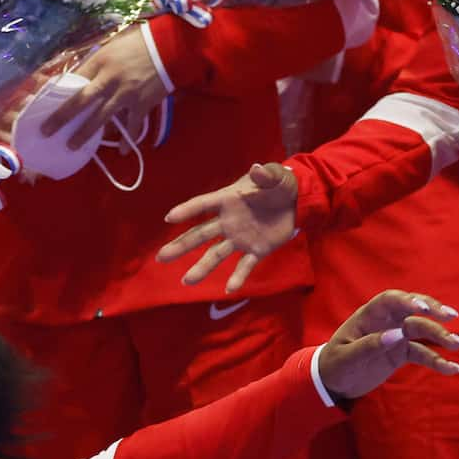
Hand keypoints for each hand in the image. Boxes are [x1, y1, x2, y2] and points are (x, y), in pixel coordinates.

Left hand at [37, 29, 170, 138]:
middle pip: (81, 101)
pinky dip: (128, 139)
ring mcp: (125, 94)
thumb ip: (96, 63)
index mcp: (100, 62)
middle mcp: (109, 79)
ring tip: (72, 146)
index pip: (74, 79)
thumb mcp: (112, 47)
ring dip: (85, 133)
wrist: (170, 47)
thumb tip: (78, 77)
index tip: (44, 106)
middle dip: (62, 118)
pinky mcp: (142, 104)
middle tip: (47, 132)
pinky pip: (133, 125)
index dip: (58, 93)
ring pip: (101, 118)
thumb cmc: (139, 43)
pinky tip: (123, 152)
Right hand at [158, 163, 297, 294]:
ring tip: (187, 281)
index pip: (204, 205)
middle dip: (180, 245)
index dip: (187, 210)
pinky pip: (245, 265)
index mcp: (229, 200)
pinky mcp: (257, 250)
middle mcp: (228, 222)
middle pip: (200, 234)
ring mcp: (240, 238)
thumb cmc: (279, 185)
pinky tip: (230, 289)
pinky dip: (238, 277)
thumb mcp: (276, 176)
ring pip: (216, 254)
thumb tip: (256, 169)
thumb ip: (266, 175)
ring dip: (202, 267)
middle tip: (161, 257)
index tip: (169, 218)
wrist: (297, 201)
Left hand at [313, 289, 458, 398]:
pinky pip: (423, 353)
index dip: (407, 300)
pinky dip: (437, 360)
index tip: (422, 308)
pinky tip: (452, 368)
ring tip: (458, 345)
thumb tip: (397, 335)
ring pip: (422, 331)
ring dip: (440, 336)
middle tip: (451, 317)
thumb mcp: (347, 357)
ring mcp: (396, 336)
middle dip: (433, 311)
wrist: (332, 382)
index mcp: (369, 316)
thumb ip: (370, 345)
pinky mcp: (401, 353)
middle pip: (412, 311)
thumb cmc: (335, 365)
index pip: (390, 300)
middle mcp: (386, 322)